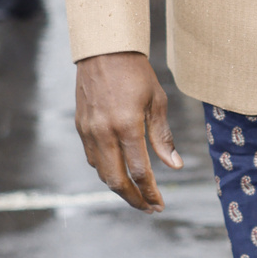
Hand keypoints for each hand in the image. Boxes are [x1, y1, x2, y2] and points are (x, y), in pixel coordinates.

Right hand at [75, 50, 182, 211]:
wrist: (104, 50)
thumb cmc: (136, 73)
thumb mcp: (157, 101)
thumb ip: (163, 136)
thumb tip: (175, 165)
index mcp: (127, 126)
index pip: (139, 171)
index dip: (150, 192)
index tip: (160, 204)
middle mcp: (104, 132)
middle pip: (116, 180)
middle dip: (133, 199)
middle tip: (148, 208)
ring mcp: (89, 130)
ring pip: (102, 172)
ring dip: (119, 187)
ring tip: (137, 194)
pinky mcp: (81, 126)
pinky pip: (92, 157)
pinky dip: (106, 170)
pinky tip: (120, 171)